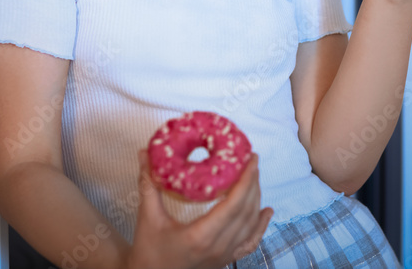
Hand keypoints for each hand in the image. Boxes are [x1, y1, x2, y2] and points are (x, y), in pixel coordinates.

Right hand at [122, 150, 273, 268]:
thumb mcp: (147, 218)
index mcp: (201, 236)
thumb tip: (144, 153)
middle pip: (245, 211)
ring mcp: (224, 256)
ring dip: (256, 199)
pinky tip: (266, 212)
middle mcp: (218, 248)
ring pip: (250, 225)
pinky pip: (250, 243)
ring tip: (254, 177)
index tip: (251, 159)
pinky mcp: (225, 260)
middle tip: (252, 161)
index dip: (246, 180)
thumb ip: (148, 184)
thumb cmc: (148, 252)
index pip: (233, 204)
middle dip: (252, 183)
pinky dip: (261, 226)